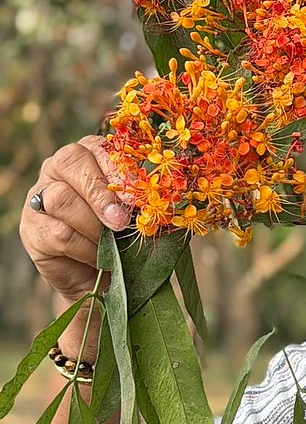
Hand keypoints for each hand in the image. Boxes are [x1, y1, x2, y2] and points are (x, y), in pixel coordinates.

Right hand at [19, 137, 131, 303]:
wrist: (101, 278)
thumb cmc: (124, 237)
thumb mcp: (137, 215)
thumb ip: (142, 202)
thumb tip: (157, 200)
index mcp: (90, 154)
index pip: (98, 146)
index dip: (118, 168)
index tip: (136, 195)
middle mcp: (58, 168)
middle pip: (70, 162)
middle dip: (100, 193)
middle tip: (121, 221)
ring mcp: (39, 197)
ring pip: (61, 199)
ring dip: (93, 225)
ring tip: (113, 245)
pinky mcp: (31, 229)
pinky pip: (57, 234)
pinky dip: (85, 249)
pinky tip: (98, 258)